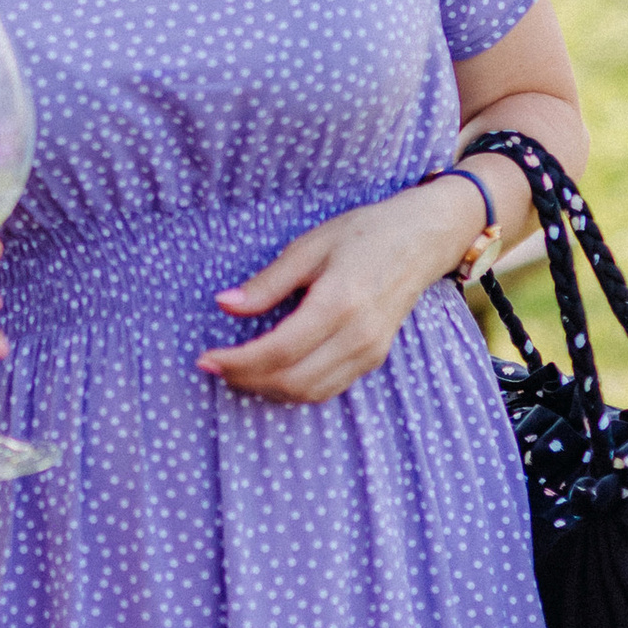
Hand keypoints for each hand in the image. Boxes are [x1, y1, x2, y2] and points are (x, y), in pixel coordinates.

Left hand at [198, 182, 477, 402]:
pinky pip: (328, 388)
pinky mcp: (374, 359)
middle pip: (292, 380)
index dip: (237, 361)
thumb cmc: (363, 234)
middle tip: (215, 366)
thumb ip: (267, 283)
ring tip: (237, 371)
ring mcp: (370, 352)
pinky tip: (271, 372)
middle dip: (246, 380)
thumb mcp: (309, 246)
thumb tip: (224, 305)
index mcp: (339, 303)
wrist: (421, 239)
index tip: (205, 358)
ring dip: (267, 390)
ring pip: (310, 392)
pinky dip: (294, 389)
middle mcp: (358, 336)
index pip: (278, 350)